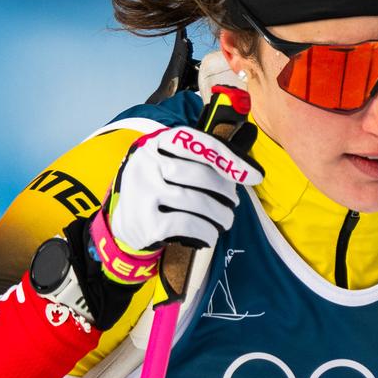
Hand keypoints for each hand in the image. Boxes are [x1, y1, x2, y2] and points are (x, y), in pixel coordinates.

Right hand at [98, 123, 262, 279]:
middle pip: (199, 175)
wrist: (123, 224)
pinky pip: (188, 223)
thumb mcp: (168, 165)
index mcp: (155, 144)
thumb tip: (250, 170)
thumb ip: (199, 159)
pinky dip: (206, 230)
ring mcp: (143, 193)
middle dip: (225, 191)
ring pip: (196, 201)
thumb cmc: (157, 190)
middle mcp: (145, 164)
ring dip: (220, 214)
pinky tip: (210, 234)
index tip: (253, 175)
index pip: (196, 142)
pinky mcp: (145, 221)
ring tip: (225, 220)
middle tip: (233, 203)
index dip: (227, 157)